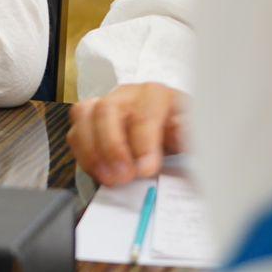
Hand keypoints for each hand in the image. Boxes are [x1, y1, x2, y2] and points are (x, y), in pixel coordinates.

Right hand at [68, 83, 187, 186]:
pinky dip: (84, 155)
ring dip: (92, 151)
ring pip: (83, 115)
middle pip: (106, 110)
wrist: (173, 129)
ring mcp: (105, 105)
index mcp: (155, 94)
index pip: (143, 113)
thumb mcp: (195, 133)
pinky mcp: (90, 121)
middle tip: (123, 175)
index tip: (146, 169)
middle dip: (111, 146)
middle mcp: (126, 95)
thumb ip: (190, 134)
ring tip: (109, 177)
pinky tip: (100, 172)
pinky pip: (75, 132)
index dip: (143, 143)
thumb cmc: (181, 130)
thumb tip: (188, 136)